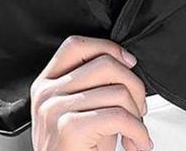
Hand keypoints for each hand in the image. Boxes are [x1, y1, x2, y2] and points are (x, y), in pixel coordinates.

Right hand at [30, 35, 152, 150]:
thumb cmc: (75, 150)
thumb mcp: (78, 109)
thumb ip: (92, 84)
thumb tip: (126, 64)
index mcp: (46, 83)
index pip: (77, 45)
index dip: (108, 47)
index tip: (128, 62)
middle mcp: (47, 93)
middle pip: (104, 64)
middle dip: (134, 85)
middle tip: (139, 107)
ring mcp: (54, 109)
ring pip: (117, 92)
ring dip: (138, 115)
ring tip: (136, 132)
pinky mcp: (68, 129)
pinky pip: (118, 117)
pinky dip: (138, 132)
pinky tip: (136, 143)